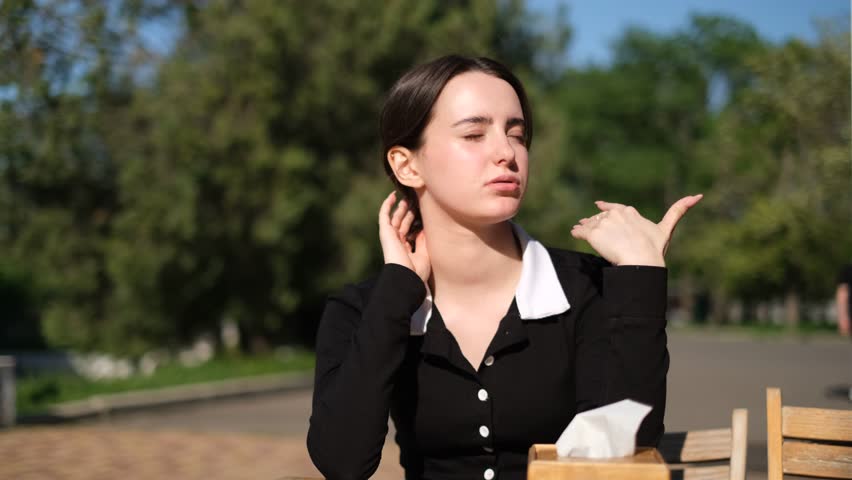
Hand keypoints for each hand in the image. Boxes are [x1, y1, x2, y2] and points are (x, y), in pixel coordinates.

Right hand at [379, 192, 430, 283]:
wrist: (406, 277)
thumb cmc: (416, 271)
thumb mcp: (424, 255)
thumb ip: (423, 241)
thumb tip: (425, 229)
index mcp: (405, 250)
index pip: (410, 233)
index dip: (415, 223)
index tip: (423, 215)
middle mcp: (397, 243)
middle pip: (403, 224)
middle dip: (408, 214)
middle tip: (415, 203)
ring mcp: (390, 237)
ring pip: (395, 218)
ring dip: (400, 208)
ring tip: (407, 198)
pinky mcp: (385, 232)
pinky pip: (384, 215)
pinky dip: (387, 205)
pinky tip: (393, 196)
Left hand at [570, 195, 702, 266]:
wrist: (640, 259)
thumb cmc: (654, 247)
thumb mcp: (667, 228)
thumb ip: (679, 210)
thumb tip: (698, 195)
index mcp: (629, 212)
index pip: (615, 207)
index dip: (607, 207)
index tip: (599, 204)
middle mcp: (615, 214)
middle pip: (602, 217)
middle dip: (595, 220)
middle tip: (584, 223)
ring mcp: (603, 223)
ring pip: (591, 224)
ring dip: (585, 226)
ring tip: (578, 228)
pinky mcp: (593, 234)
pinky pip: (581, 232)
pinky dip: (577, 232)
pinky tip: (574, 233)